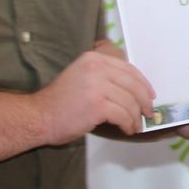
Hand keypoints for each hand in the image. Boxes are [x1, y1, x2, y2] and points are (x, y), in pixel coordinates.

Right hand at [36, 42, 156, 140]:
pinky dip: (128, 124)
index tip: (150, 95)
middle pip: (133, 84)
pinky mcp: (97, 105)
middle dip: (144, 101)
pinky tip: (127, 130)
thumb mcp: (81, 76)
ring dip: (136, 117)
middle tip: (148, 113)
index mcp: (93, 58)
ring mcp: (97, 85)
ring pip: (130, 102)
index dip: (143, 83)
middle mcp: (97, 68)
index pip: (128, 68)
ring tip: (134, 126)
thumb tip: (131, 87)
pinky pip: (123, 115)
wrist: (39, 116)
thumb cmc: (60, 101)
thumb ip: (103, 75)